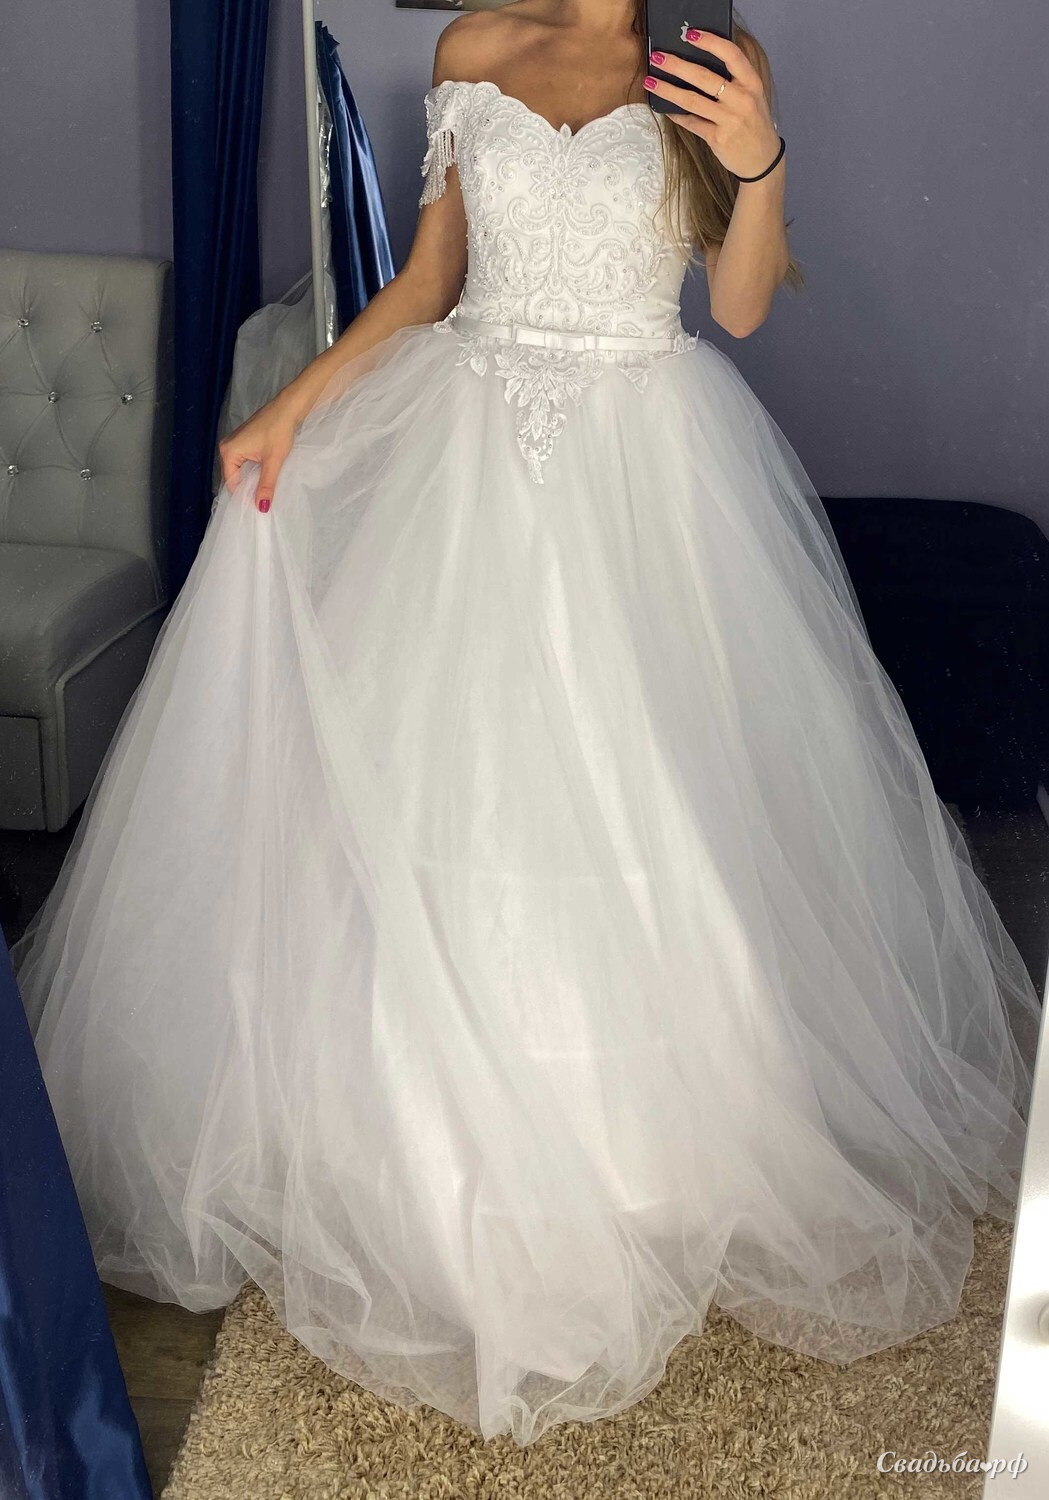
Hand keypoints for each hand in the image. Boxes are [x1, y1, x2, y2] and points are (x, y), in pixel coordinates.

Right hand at [218, 398, 299, 513]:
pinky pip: (244, 462)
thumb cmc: (279, 431)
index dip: (243, 496)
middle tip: (261, 504)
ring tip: (263, 493)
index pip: (231, 483)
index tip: (256, 509)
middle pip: (234, 477)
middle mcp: (227, 447)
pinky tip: (264, 478)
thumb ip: (265, 485)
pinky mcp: (244, 440)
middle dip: (247, 489)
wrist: (288, 407)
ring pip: (240, 470)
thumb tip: (261, 507)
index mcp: (228, 452)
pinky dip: (253, 471)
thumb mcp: (273, 462)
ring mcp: (235, 443)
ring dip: (251, 480)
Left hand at [644, 29, 781, 180]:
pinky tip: (664, 108)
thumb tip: (699, 62)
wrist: (762, 159)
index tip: (691, 35)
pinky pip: (692, 123)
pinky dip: (676, 115)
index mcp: (751, 83)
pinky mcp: (717, 139)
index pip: (731, 55)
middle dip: (677, 65)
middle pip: (704, 77)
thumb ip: (734, 80)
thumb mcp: (752, 96)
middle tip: (657, 58)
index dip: (710, 42)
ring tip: (650, 82)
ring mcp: (729, 120)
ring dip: (668, 90)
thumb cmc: (753, 122)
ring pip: (692, 101)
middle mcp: (741, 99)